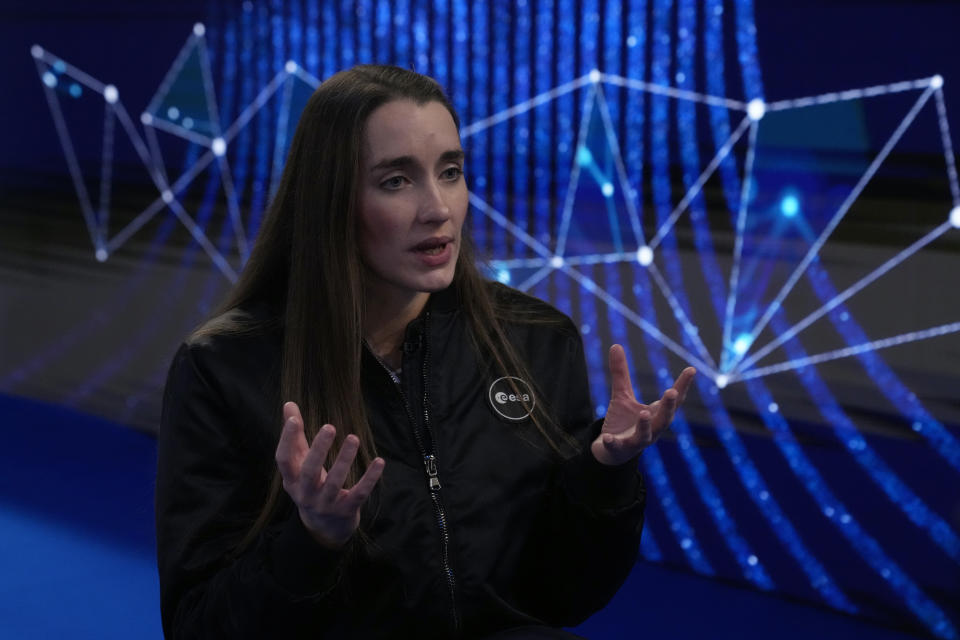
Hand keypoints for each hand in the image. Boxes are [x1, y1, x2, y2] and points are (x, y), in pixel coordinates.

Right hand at [275, 401, 385, 547]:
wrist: (323, 529)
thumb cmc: (311, 485)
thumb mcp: (300, 463)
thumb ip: (295, 435)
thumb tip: (289, 404)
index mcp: (291, 480)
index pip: (283, 460)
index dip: (286, 440)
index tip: (295, 419)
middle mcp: (305, 494)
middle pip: (308, 472)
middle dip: (318, 450)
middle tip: (329, 427)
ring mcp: (325, 505)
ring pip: (334, 483)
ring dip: (344, 460)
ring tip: (353, 438)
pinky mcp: (346, 510)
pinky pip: (359, 494)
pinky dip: (370, 478)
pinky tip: (379, 461)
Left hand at [591, 344, 695, 465]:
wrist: (612, 450)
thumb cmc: (624, 421)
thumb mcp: (622, 395)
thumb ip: (621, 373)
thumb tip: (615, 345)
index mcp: (656, 413)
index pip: (674, 399)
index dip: (683, 385)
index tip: (691, 370)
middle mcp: (652, 428)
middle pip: (665, 418)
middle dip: (669, 406)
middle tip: (672, 392)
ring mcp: (638, 441)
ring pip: (646, 434)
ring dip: (647, 424)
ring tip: (645, 412)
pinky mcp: (621, 449)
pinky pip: (619, 446)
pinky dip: (614, 442)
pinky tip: (608, 437)